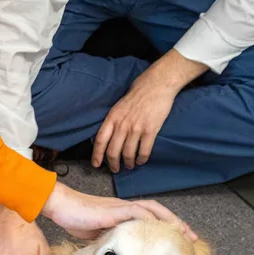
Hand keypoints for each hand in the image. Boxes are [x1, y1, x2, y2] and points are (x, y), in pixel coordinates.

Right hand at [40, 182, 195, 240]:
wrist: (61, 206)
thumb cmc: (76, 219)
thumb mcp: (97, 235)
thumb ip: (110, 241)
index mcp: (124, 215)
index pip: (151, 219)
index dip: (167, 228)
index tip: (180, 240)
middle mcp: (126, 209)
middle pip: (158, 213)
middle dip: (176, 224)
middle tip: (192, 237)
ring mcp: (121, 208)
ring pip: (152, 210)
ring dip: (169, 220)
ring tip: (183, 232)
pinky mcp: (114, 210)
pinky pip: (137, 212)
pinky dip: (151, 217)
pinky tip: (161, 225)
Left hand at [92, 51, 203, 172]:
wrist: (157, 84)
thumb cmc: (138, 93)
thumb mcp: (119, 106)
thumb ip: (114, 120)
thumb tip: (109, 135)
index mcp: (112, 117)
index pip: (100, 140)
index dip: (97, 155)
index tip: (96, 164)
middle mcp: (122, 125)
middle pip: (113, 152)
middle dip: (113, 164)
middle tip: (115, 169)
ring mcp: (136, 128)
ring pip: (128, 154)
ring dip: (128, 163)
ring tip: (130, 165)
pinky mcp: (150, 130)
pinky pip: (144, 151)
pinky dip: (141, 159)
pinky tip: (141, 161)